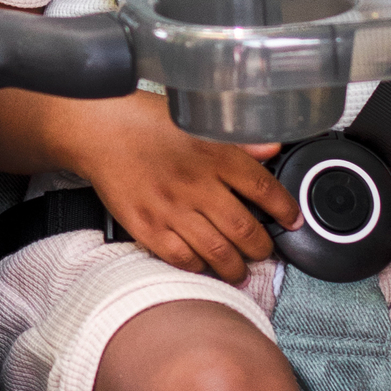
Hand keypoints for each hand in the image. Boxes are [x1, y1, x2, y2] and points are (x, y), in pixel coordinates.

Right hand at [66, 91, 298, 281]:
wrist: (98, 131)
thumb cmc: (144, 121)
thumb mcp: (196, 120)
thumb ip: (237, 140)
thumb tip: (271, 148)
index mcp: (214, 155)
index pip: (263, 188)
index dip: (284, 209)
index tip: (292, 220)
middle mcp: (197, 185)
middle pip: (244, 228)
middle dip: (261, 248)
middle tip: (264, 252)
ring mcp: (171, 209)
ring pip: (217, 251)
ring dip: (235, 267)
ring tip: (240, 270)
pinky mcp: (147, 227)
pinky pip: (181, 258)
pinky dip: (199, 267)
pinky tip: (204, 266)